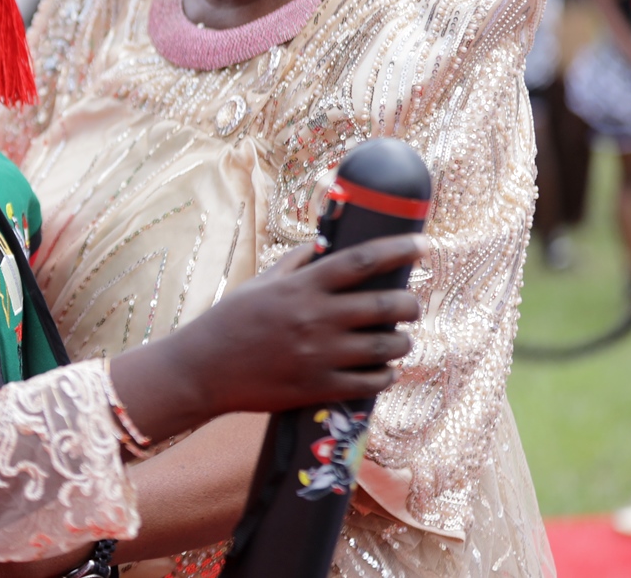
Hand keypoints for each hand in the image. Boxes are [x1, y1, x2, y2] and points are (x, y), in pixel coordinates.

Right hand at [109, 234, 425, 443]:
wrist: (204, 369)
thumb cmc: (231, 320)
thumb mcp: (262, 283)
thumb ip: (296, 263)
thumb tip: (325, 243)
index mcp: (302, 286)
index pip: (361, 260)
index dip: (399, 250)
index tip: (425, 244)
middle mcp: (316, 318)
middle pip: (385, 305)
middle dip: (411, 305)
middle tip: (413, 305)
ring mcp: (320, 355)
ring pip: (386, 346)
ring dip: (402, 342)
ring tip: (399, 339)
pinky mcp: (319, 387)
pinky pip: (371, 382)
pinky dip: (385, 375)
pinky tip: (383, 370)